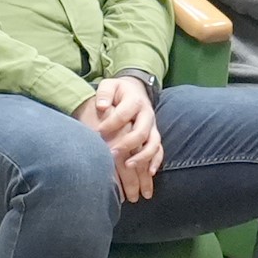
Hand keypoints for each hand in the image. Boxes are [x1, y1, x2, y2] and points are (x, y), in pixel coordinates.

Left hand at [80, 78, 162, 203]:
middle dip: (127, 144)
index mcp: (135, 101)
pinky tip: (149, 173)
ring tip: (128, 166)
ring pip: (154, 144)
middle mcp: (147, 115)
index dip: (112, 123)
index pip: (125, 114)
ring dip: (142, 156)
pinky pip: (160, 150)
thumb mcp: (110, 85)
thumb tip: (101, 106)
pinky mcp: (154, 136)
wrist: (135, 89)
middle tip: (111, 153)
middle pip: (141, 131)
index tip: (98, 132)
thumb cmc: (118, 90)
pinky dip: (156, 161)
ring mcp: (153, 127)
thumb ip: (105, 93)